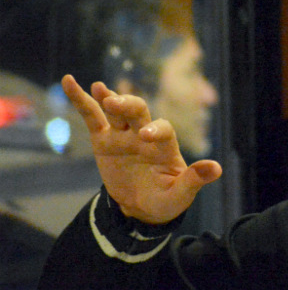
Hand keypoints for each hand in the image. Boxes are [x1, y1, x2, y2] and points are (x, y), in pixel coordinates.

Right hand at [62, 74, 221, 223]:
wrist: (141, 208)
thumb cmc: (166, 200)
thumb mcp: (180, 195)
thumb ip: (194, 180)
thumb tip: (216, 168)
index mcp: (165, 146)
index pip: (163, 129)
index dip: (155, 129)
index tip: (144, 137)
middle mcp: (144, 134)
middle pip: (139, 111)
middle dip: (128, 105)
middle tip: (115, 103)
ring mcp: (123, 135)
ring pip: (116, 111)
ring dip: (108, 99)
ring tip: (99, 89)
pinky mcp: (104, 140)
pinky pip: (91, 117)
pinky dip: (81, 99)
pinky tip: (69, 81)